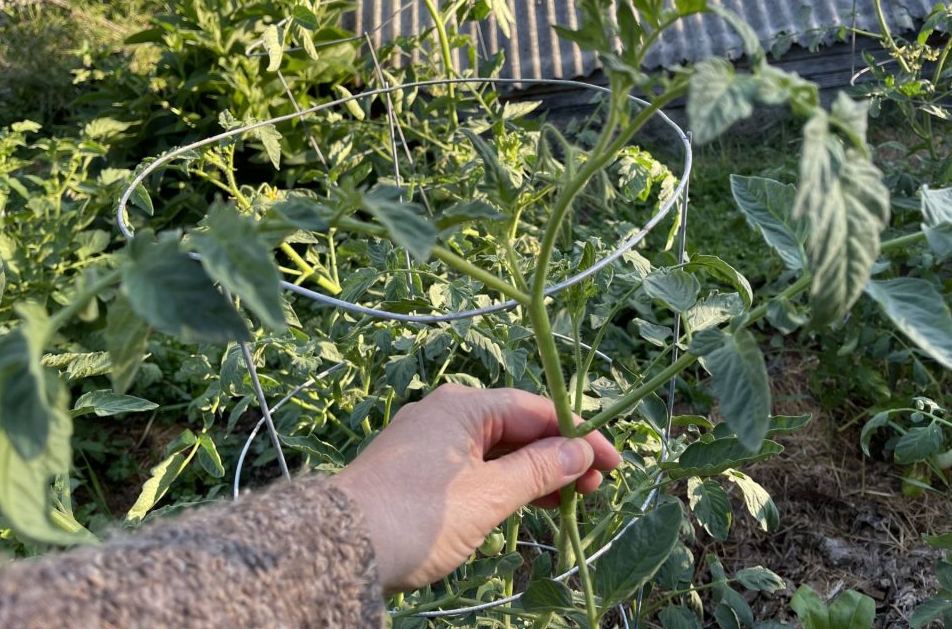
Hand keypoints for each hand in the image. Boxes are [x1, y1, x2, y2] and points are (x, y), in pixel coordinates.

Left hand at [331, 384, 622, 592]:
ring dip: (534, 472)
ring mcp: (430, 441)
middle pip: (517, 427)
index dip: (578, 435)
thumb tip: (579, 452)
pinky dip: (505, 482)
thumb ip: (538, 471)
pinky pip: (475, 466)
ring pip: (497, 449)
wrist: (341, 546)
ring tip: (569, 499)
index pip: (536, 410)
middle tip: (594, 488)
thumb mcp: (488, 495)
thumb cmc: (418, 515)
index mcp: (463, 406)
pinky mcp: (419, 469)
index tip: (611, 463)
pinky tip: (527, 503)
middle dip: (558, 455)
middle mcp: (446, 413)